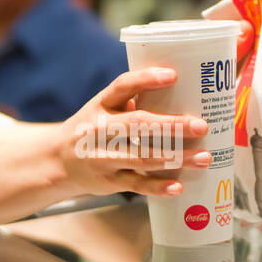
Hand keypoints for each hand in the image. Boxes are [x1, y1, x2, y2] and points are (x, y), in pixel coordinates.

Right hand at [51, 67, 211, 197]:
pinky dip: (158, 187)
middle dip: (172, 125)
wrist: (56, 163)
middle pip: (138, 124)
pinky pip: (137, 185)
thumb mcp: (101, 110)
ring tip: (204, 157)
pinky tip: (179, 186)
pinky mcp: (109, 181)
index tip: (173, 75)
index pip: (122, 86)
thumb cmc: (90, 131)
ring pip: (143, 157)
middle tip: (201, 126)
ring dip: (177, 158)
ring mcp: (103, 158)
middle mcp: (99, 130)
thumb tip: (181, 94)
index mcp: (100, 105)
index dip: (146, 79)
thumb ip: (131, 104)